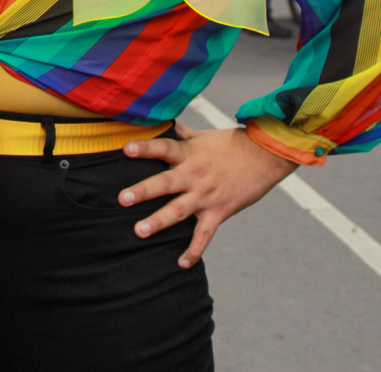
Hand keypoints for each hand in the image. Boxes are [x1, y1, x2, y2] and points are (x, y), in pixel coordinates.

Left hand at [120, 123, 295, 267]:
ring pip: (179, 211)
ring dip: (158, 222)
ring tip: (138, 231)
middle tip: (123, 199)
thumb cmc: (231, 143)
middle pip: (165, 183)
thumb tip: (164, 123)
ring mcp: (206, 195)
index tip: (126, 149)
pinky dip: (194, 250)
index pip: (163, 148)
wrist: (264, 157)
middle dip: (144, 191)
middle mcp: (194, 175)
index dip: (145, 148)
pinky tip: (181, 263)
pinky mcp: (219, 212)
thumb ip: (182, 134)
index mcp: (189, 153)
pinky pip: (204, 235)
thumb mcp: (203, 136)